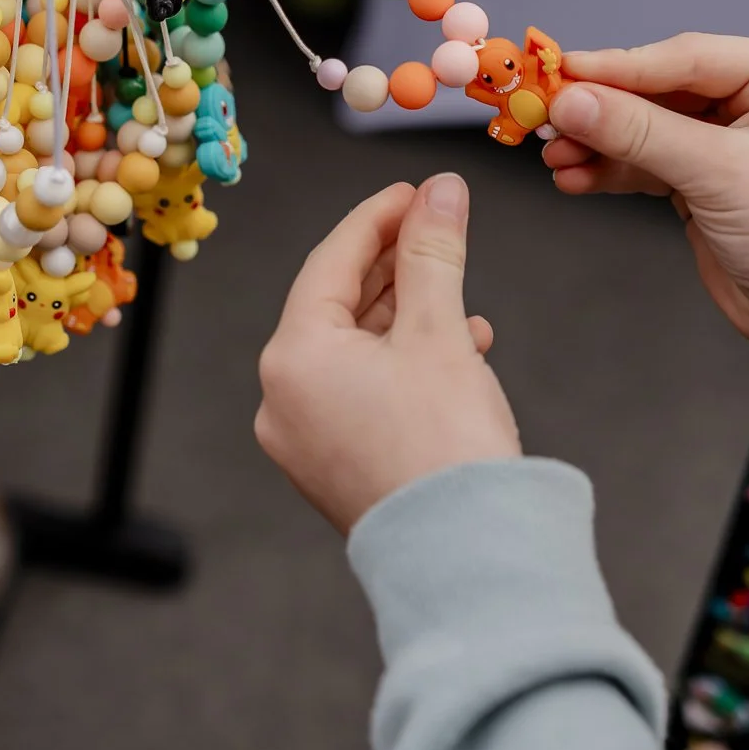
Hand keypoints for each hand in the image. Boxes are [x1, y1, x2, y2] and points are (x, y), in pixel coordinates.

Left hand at [255, 176, 519, 533]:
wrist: (466, 558)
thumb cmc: (445, 449)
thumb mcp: (441, 331)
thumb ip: (434, 251)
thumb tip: (441, 191)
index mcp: (292, 358)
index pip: (329, 261)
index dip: (378, 217)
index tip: (418, 193)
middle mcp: (282, 399)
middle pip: (337, 305)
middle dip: (395, 267)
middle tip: (438, 230)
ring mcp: (304, 439)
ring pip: (353, 351)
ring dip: (406, 316)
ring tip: (459, 300)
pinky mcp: (334, 467)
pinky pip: (360, 392)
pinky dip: (401, 364)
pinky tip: (455, 353)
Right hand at [544, 35, 748, 377]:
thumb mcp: (720, 174)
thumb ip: (640, 133)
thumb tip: (569, 101)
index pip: (686, 57)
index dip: (620, 66)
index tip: (562, 72)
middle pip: (659, 89)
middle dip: (602, 109)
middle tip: (546, 115)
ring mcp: (727, 141)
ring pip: (645, 128)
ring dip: (597, 143)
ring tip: (553, 156)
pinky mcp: (703, 181)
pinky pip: (645, 163)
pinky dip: (609, 171)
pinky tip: (573, 178)